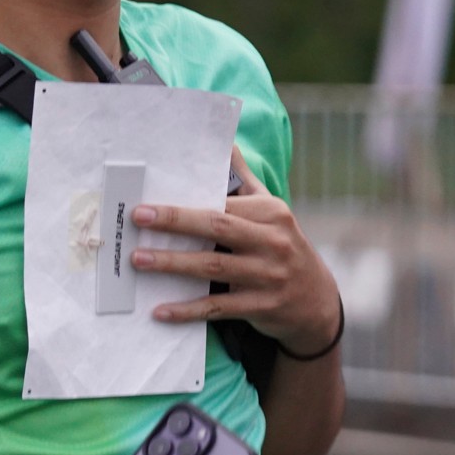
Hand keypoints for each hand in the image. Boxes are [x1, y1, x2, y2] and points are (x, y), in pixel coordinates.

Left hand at [129, 148, 342, 355]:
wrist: (316, 301)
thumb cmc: (283, 247)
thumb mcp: (272, 211)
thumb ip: (245, 181)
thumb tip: (225, 143)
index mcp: (271, 213)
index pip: (223, 204)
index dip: (185, 204)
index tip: (148, 203)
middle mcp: (273, 242)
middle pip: (217, 228)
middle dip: (175, 222)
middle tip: (138, 219)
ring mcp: (269, 276)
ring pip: (213, 267)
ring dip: (173, 264)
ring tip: (140, 260)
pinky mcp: (262, 307)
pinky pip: (218, 307)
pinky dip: (188, 309)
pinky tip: (160, 311)